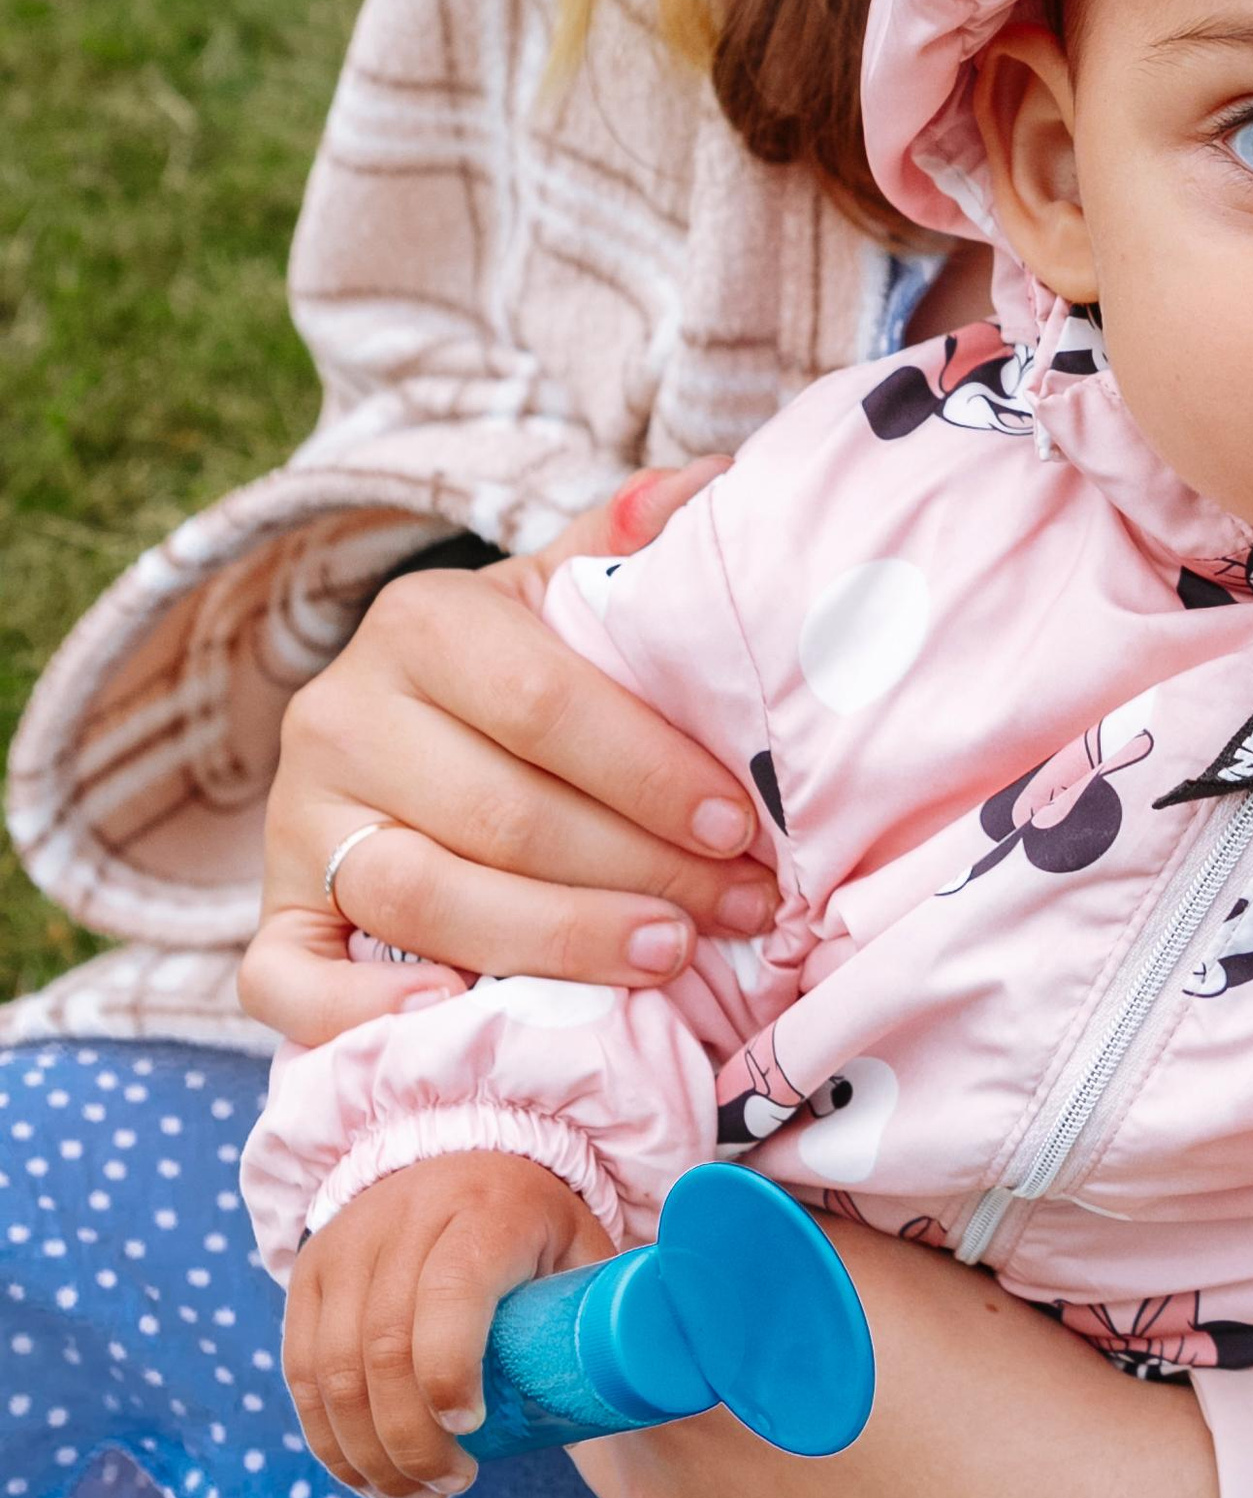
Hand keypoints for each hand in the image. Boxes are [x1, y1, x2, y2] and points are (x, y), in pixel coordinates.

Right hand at [242, 457, 776, 1047]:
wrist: (394, 734)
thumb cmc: (516, 676)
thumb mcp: (562, 599)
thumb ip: (628, 548)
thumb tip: (716, 483)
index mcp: (418, 624)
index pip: (544, 703)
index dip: (649, 771)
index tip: (740, 825)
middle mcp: (338, 717)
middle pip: (500, 815)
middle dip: (638, 870)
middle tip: (738, 908)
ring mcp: (294, 826)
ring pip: (425, 900)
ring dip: (559, 942)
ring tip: (668, 959)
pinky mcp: (268, 919)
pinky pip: (288, 983)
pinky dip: (367, 1014)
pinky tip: (468, 1013)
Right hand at [282, 1152, 607, 1497]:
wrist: (462, 1146)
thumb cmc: (538, 1219)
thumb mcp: (584, 1242)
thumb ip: (617, 1300)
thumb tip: (686, 1372)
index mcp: (485, 1211)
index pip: (450, 1295)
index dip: (448, 1375)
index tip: (472, 1433)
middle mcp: (405, 1218)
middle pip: (382, 1351)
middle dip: (408, 1442)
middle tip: (448, 1489)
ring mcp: (348, 1243)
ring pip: (330, 1371)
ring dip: (365, 1453)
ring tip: (412, 1496)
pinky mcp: (310, 1270)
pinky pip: (300, 1369)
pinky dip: (325, 1435)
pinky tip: (361, 1473)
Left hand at [574, 1218, 1222, 1497]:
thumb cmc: (981, 1384)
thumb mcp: (844, 1269)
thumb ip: (734, 1239)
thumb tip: (679, 1219)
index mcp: (665, 1424)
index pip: (579, 1328)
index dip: (626, 1273)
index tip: (682, 1243)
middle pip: (618, 1407)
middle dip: (663, 1349)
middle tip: (754, 1299)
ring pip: (675, 1478)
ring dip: (710, 1421)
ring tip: (816, 1377)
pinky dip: (763, 1492)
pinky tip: (853, 1460)